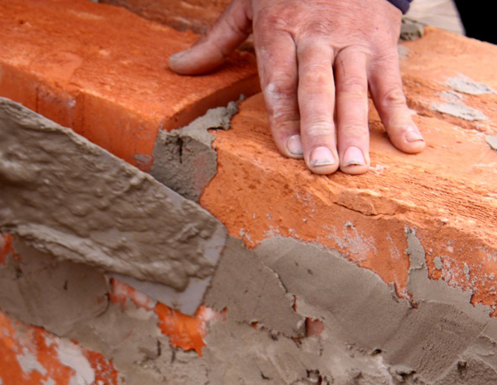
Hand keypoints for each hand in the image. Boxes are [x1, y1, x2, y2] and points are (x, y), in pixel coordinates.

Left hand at [169, 0, 425, 174]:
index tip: (289, 151)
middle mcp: (318, 36)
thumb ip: (216, 41)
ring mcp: (352, 40)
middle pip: (319, 87)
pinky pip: (392, 83)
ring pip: (355, 88)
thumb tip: (176, 67)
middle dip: (320, 128)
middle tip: (322, 166)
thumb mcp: (248, 5)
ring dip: (357, 129)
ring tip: (355, 166)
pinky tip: (411, 145)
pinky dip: (402, 115)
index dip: (285, 116)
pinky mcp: (381, 43)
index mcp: (280, 29)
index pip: (281, 79)